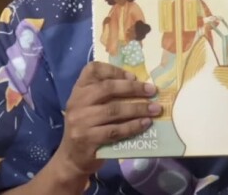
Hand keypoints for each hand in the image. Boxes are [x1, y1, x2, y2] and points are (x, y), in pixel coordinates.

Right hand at [55, 62, 160, 177]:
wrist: (72, 157)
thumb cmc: (88, 126)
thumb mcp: (90, 105)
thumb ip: (107, 94)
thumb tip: (140, 85)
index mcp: (79, 89)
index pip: (93, 70)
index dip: (115, 70)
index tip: (134, 76)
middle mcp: (77, 102)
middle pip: (107, 88)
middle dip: (133, 88)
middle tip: (152, 90)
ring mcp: (81, 121)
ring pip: (113, 110)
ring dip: (138, 108)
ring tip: (155, 109)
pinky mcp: (88, 139)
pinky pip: (115, 130)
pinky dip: (133, 126)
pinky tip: (145, 123)